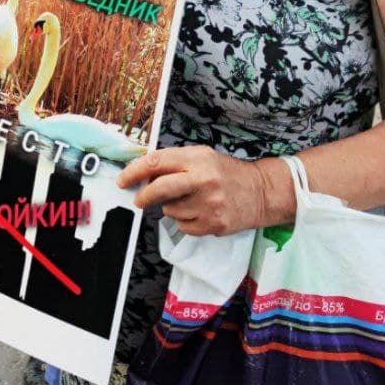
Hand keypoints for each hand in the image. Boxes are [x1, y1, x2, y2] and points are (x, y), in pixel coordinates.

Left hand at [117, 146, 276, 235]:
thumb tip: (143, 175)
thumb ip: (175, 163)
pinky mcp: (213, 224)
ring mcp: (209, 204)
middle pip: (160, 189)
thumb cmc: (227, 173)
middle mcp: (203, 180)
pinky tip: (200, 211)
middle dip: (143, 196)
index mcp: (198, 159)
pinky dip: (185, 220)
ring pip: (170, 211)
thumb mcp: (203, 157)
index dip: (134, 171)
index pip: (157, 162)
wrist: (261, 192)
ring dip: (171, 208)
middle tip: (139, 200)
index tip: (123, 180)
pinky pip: (184, 226)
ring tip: (190, 200)